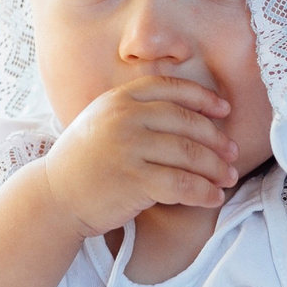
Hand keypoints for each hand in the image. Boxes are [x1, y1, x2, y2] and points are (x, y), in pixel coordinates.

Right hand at [39, 76, 237, 234]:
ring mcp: (128, 148)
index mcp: (119, 99)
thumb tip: (188, 114)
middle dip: (216, 139)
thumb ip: (135, 111)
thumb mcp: (102, 121)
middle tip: (233, 152)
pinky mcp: (134, 181)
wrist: (54, 197)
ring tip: (228, 178)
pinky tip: (213, 197)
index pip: (170, 89)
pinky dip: (203, 192)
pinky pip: (181, 184)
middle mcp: (124, 118)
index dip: (203, 98)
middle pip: (187, 122)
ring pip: (189, 154)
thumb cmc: (83, 163)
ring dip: (216, 168)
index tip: (224, 111)